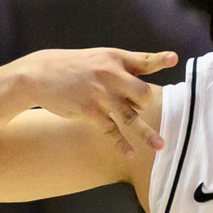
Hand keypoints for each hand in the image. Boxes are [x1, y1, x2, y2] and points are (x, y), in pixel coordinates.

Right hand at [23, 48, 177, 155]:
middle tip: (138, 104)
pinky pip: (112, 131)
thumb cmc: (72, 67)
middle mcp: (111, 75)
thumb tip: (143, 88)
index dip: (160, 60)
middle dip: (146, 102)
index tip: (174, 59)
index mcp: (114, 58)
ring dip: (147, 134)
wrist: (38, 74)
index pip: (144, 60)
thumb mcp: (97, 58)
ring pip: (132, 117)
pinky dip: (121, 144)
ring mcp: (101, 94)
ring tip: (161, 147)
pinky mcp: (90, 111)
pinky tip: (130, 155)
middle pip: (144, 94)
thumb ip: (121, 69)